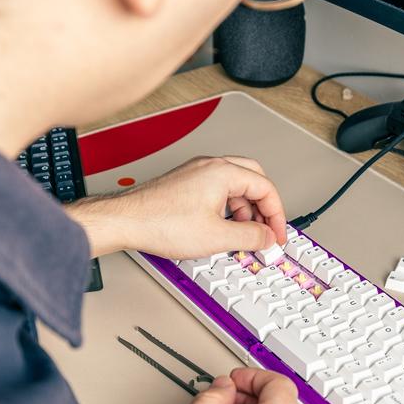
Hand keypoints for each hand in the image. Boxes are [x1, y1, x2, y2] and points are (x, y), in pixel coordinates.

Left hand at [65, 156, 286, 258]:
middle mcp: (210, 166)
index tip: (276, 234)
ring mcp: (196, 173)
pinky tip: (221, 227)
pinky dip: (226, 207)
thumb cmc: (161, 222)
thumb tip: (267, 237)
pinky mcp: (184, 183)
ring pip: (234, 185)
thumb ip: (250, 236)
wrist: (126, 220)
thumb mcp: (217, 237)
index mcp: (223, 172)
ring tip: (243, 234)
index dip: (277, 215)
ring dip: (244, 209)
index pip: (265, 188)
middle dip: (263, 207)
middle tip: (266, 229)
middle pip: (253, 180)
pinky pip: (216, 190)